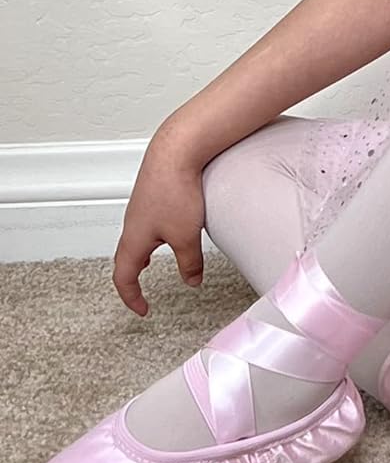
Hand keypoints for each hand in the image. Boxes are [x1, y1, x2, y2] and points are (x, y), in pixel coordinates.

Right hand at [112, 128, 208, 315]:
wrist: (175, 152)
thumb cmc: (175, 191)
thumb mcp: (186, 236)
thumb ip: (189, 262)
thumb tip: (192, 281)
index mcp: (134, 240)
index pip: (124, 277)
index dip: (132, 297)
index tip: (143, 310)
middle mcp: (132, 225)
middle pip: (124, 259)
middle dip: (131, 279)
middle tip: (140, 294)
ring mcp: (140, 209)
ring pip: (135, 239)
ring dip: (140, 256)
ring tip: (150, 264)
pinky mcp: (152, 195)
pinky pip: (147, 223)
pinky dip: (151, 236)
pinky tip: (167, 231)